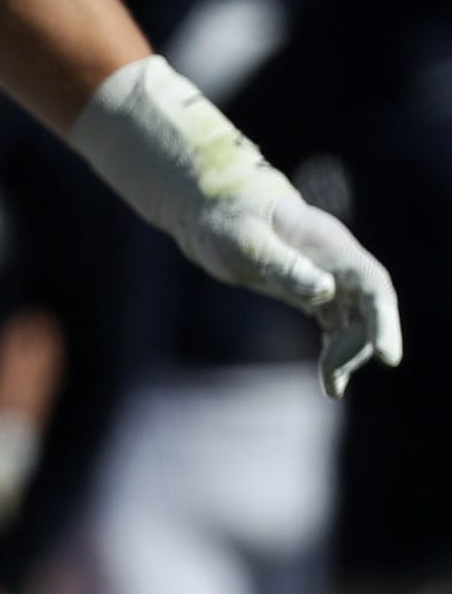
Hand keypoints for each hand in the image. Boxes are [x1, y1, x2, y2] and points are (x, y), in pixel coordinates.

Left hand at [74, 56, 404, 395]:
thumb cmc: (223, 216)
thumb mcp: (246, 240)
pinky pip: (335, 324)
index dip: (385, 320)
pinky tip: (329, 380)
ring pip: (354, 322)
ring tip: (330, 388)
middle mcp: (335, 263)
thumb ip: (282, 264)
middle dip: (360, 346)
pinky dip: (335, 351)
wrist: (205, 205)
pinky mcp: (308, 290)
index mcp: (328, 245)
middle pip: (368, 310)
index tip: (387, 356)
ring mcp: (325, 276)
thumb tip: (324, 292)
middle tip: (332, 378)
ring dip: (348, 355)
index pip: (372, 286)